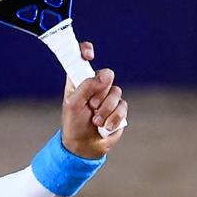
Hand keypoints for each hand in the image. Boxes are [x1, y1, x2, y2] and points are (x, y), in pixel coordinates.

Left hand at [61, 41, 126, 158]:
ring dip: (106, 109)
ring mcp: (108, 96)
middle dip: (100, 93)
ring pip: (116, 92)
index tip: (89, 55)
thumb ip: (87, 86)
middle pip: (107, 75)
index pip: (82, 58)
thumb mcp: (73, 104)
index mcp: (79, 80)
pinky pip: (123, 106)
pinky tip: (106, 126)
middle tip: (91, 105)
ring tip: (96, 120)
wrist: (85, 146)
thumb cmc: (74, 124)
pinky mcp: (118, 108)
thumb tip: (107, 75)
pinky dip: (114, 117)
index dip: (86, 51)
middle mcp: (95, 85)